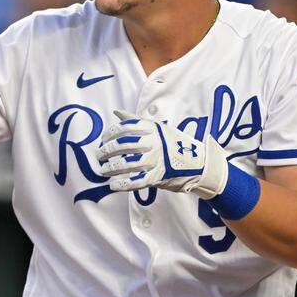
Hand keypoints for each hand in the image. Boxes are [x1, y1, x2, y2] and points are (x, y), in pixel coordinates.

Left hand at [96, 110, 228, 198]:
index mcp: (151, 129)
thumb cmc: (172, 143)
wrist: (197, 163)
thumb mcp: (156, 128)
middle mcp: (153, 143)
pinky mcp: (157, 176)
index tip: (103, 139)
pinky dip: (122, 184)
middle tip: (99, 156)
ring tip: (103, 170)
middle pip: (122, 146)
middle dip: (107, 151)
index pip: (124, 128)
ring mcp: (155, 160)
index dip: (110, 134)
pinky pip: (136, 181)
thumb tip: (117, 112)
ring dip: (111, 168)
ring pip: (127, 164)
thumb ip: (135, 121)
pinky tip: (113, 185)